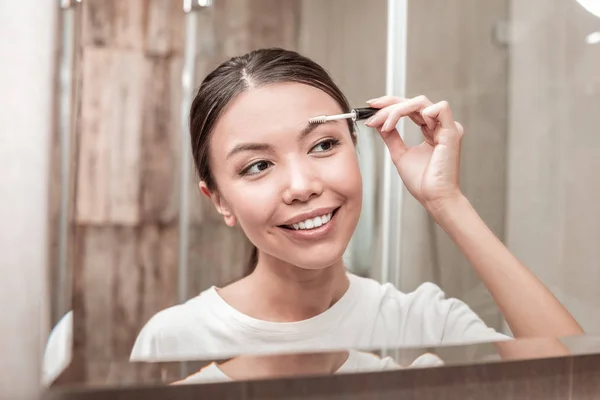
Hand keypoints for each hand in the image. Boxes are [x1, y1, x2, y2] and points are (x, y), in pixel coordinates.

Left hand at [365, 95, 464, 212]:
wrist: (433, 197)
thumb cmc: (421, 182)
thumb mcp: (399, 153)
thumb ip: (391, 136)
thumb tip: (379, 122)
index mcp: (430, 130)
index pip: (409, 108)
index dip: (390, 104)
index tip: (371, 107)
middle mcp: (439, 126)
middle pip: (412, 102)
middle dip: (389, 105)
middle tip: (372, 114)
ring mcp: (447, 127)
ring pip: (421, 102)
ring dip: (399, 110)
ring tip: (386, 125)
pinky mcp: (452, 132)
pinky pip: (441, 108)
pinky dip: (422, 112)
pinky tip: (415, 127)